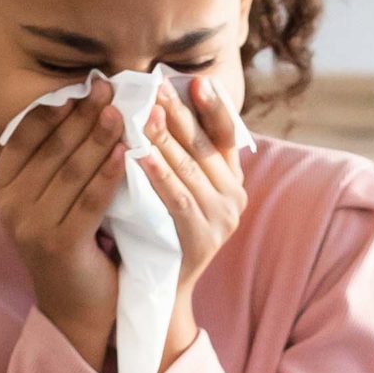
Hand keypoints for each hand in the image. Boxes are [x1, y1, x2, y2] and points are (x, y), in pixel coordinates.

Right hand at [0, 74, 124, 368]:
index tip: (88, 82)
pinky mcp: (58, 244)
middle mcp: (11, 203)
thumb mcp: (57, 195)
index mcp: (5, 184)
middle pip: (53, 148)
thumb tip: (85, 100)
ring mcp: (31, 225)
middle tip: (112, 87)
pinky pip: (89, 201)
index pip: (29, 133)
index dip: (59, 106)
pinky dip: (109, 174)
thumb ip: (60, 157)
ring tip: (124, 112)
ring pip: (72, 170)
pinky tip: (127, 153)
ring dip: (99, 137)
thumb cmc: (76, 241)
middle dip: (84, 114)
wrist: (79, 305)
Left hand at [138, 74, 248, 308]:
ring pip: (189, 169)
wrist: (164, 291)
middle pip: (204, 146)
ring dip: (165, 138)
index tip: (194, 81)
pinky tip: (139, 154)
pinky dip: (158, 174)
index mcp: (232, 180)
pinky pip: (177, 198)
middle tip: (155, 86)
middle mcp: (234, 197)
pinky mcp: (201, 238)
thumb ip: (182, 155)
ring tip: (144, 112)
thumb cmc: (163, 230)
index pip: (226, 135)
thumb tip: (160, 102)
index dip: (212, 107)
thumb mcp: (182, 188)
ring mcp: (221, 219)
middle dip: (179, 114)